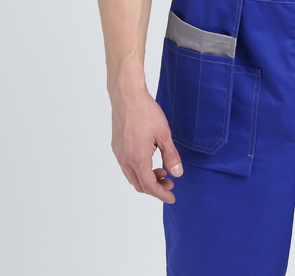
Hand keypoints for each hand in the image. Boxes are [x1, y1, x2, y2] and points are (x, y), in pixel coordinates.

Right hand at [111, 88, 183, 203]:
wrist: (127, 96)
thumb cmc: (146, 112)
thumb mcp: (164, 134)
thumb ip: (171, 156)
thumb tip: (177, 174)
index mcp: (137, 158)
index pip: (149, 186)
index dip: (162, 194)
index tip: (172, 197)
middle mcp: (125, 159)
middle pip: (139, 185)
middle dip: (155, 187)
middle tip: (170, 182)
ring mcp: (118, 153)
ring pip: (132, 176)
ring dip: (146, 178)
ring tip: (162, 170)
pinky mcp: (116, 146)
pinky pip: (126, 166)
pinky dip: (138, 169)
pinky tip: (149, 159)